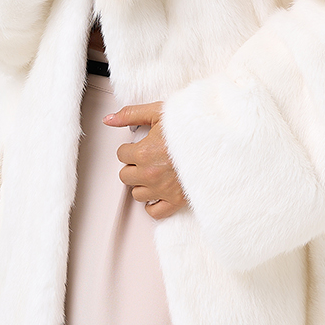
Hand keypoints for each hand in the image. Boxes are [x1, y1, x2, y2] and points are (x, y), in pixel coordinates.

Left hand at [103, 102, 187, 220]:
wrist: (216, 140)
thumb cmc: (191, 126)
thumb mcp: (158, 112)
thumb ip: (130, 114)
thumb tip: (108, 119)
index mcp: (144, 152)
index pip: (121, 155)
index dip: (130, 149)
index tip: (140, 147)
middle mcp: (150, 174)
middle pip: (126, 176)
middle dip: (134, 167)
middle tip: (147, 159)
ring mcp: (162, 189)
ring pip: (137, 194)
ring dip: (142, 185)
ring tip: (154, 174)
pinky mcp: (176, 200)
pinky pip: (154, 212)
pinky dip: (153, 205)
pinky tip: (156, 193)